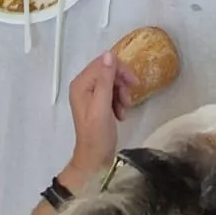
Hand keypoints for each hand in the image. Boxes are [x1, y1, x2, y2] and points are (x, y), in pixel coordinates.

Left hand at [60, 52, 136, 187]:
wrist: (95, 160)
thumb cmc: (97, 134)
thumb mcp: (102, 106)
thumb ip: (105, 80)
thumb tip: (109, 54)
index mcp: (81, 84)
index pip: (103, 63)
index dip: (120, 70)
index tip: (134, 83)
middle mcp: (83, 86)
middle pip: (108, 71)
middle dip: (121, 84)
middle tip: (129, 99)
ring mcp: (90, 95)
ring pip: (112, 82)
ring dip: (121, 94)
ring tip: (125, 109)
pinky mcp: (97, 103)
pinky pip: (112, 93)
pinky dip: (119, 101)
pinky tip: (121, 114)